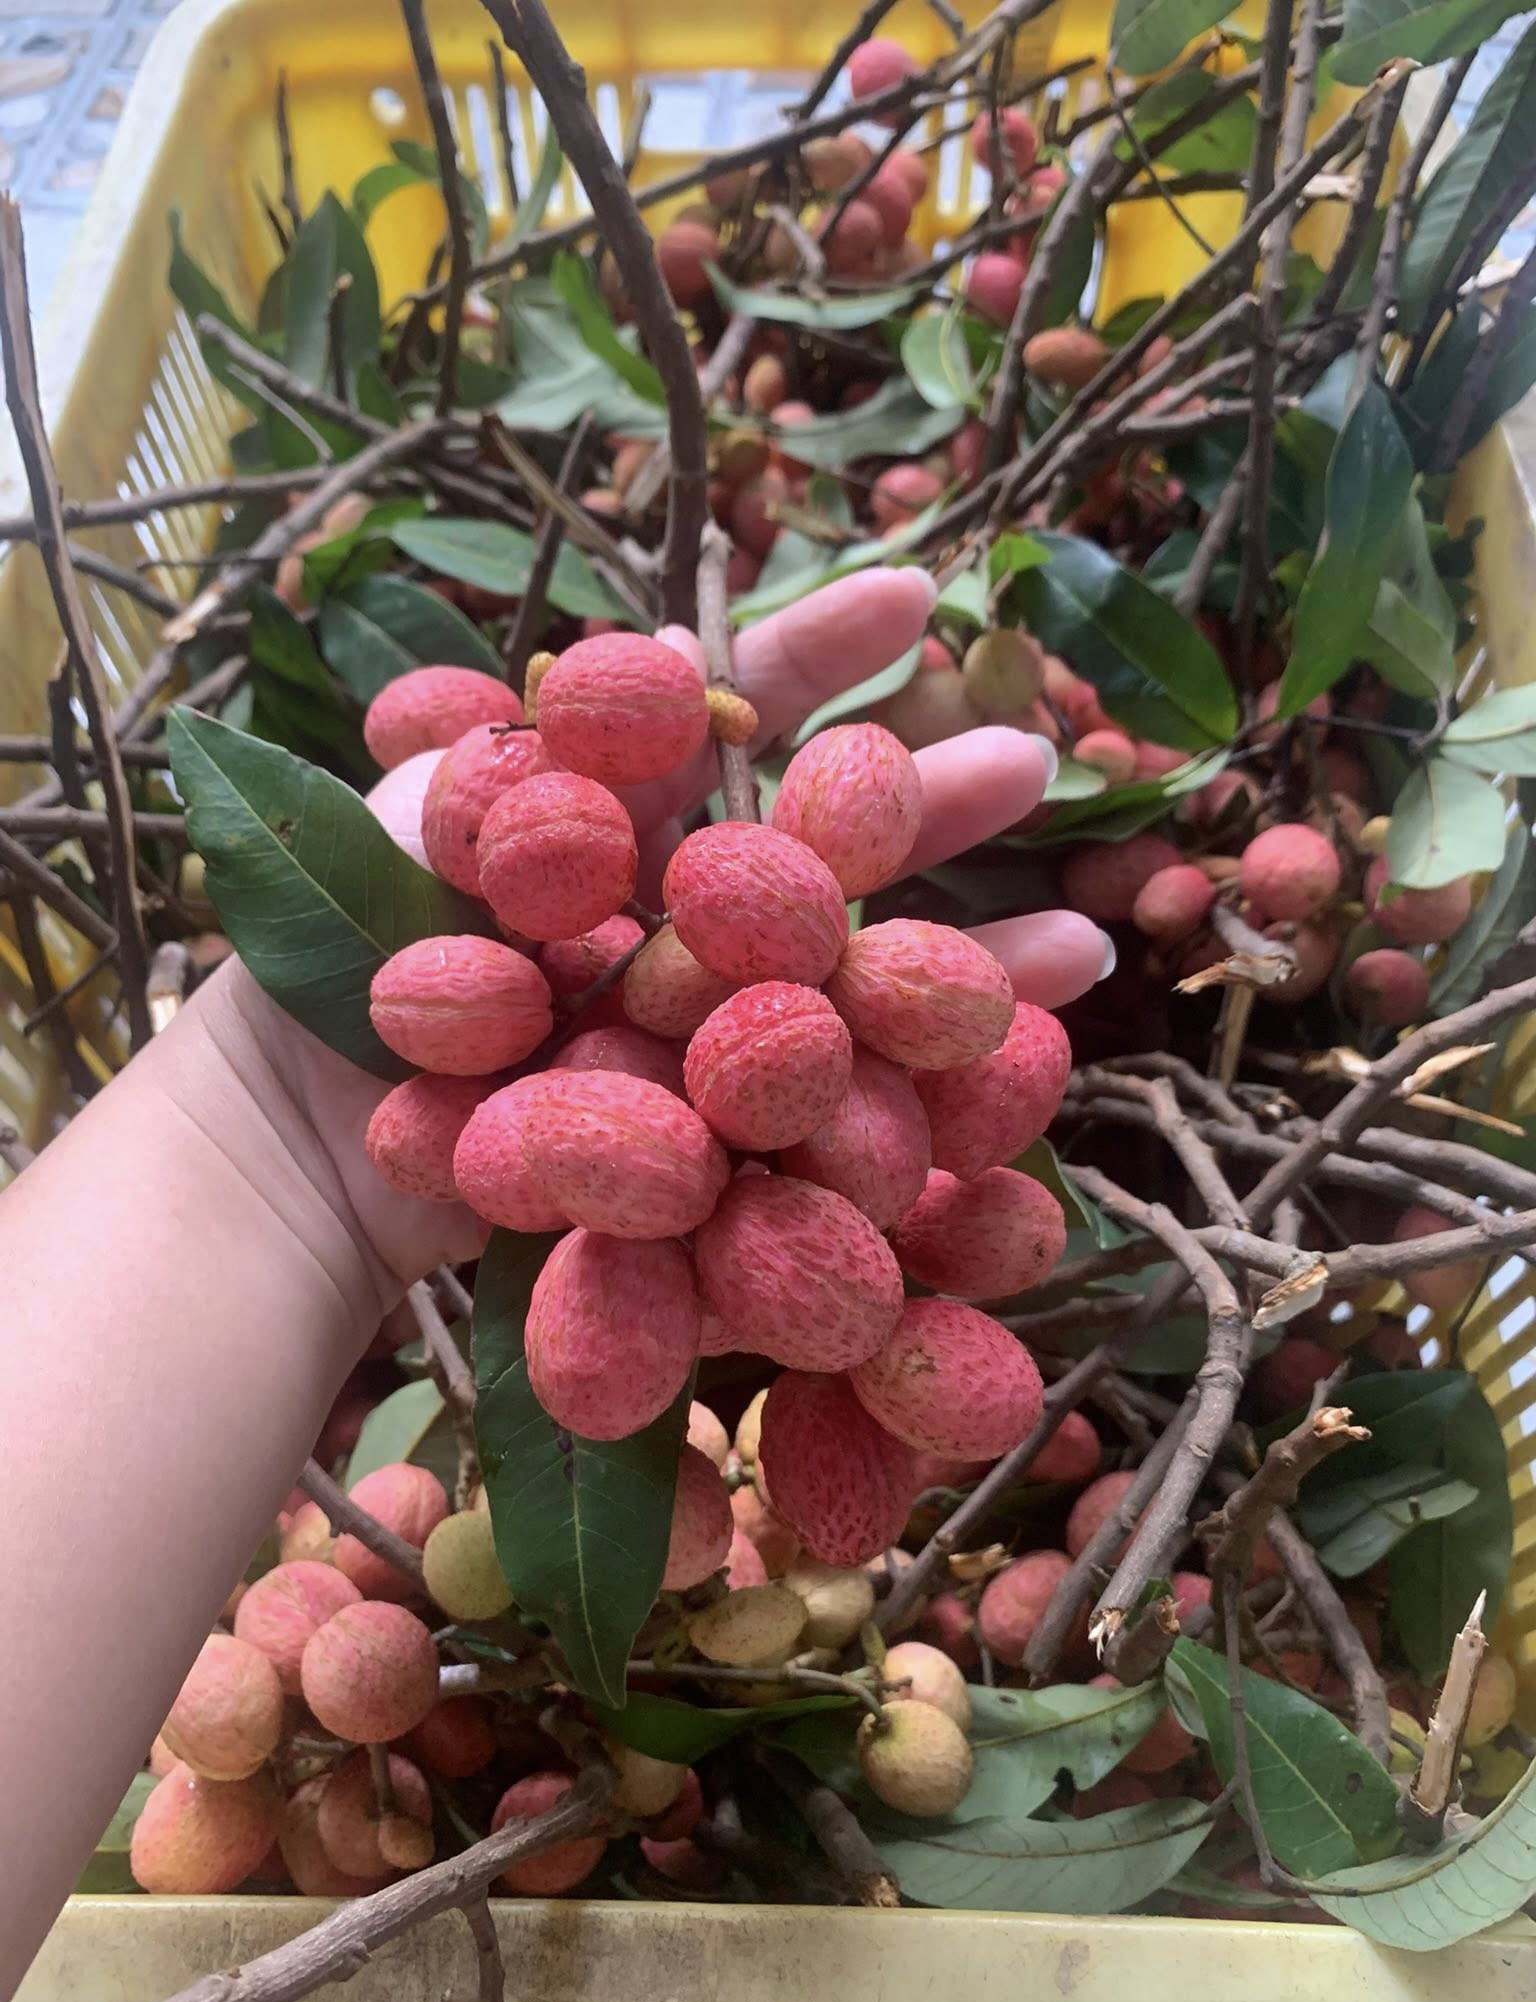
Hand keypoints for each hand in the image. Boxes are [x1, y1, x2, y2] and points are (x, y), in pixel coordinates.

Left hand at [207, 567, 1110, 1302]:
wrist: (292, 1153)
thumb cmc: (326, 968)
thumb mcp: (419, 826)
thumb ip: (545, 738)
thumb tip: (666, 638)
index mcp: (607, 828)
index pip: (727, 720)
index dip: (821, 660)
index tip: (920, 600)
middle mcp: (664, 924)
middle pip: (815, 855)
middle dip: (923, 808)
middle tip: (1038, 759)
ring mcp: (692, 1035)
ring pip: (848, 985)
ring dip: (964, 958)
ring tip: (1089, 942)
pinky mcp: (712, 1139)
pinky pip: (831, 1105)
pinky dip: (927, 1087)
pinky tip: (1031, 1061)